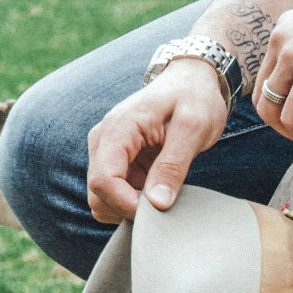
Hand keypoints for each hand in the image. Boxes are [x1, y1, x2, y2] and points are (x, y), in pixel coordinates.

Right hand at [87, 59, 228, 222]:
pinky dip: (136, 203)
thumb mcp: (194, 128)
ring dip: (131, 208)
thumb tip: (158, 203)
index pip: (103, 180)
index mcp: (118, 129)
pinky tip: (161, 193)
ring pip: (104, 199)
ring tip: (165, 196)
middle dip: (128, 210)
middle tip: (166, 205)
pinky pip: (117, 194)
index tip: (159, 210)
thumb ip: (174, 165)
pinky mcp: (119, 163)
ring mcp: (108, 153)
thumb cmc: (195, 98)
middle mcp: (104, 142)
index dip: (127, 204)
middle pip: (97, 195)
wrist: (192, 82)